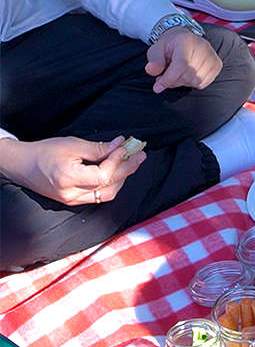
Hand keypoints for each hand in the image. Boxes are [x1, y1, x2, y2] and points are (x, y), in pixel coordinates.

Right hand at [0, 136, 145, 205]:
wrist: (22, 165)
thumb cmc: (45, 152)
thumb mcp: (72, 145)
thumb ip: (98, 148)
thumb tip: (121, 145)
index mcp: (68, 178)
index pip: (104, 175)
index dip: (119, 161)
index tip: (128, 147)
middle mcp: (71, 194)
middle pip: (109, 186)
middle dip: (127, 169)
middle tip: (139, 154)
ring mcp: (72, 200)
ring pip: (107, 194)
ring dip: (121, 178)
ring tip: (130, 161)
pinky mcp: (73, 201)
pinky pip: (99, 195)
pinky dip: (111, 183)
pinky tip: (117, 171)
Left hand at [146, 27, 222, 93]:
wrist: (185, 38)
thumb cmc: (170, 45)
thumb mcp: (156, 49)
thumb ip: (154, 60)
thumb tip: (151, 71)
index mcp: (186, 41)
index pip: (181, 64)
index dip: (169, 79)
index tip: (157, 87)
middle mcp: (203, 47)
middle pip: (188, 75)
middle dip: (173, 81)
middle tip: (163, 78)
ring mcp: (212, 56)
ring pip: (196, 81)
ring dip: (183, 82)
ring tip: (176, 75)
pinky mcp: (217, 64)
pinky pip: (203, 83)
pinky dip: (192, 83)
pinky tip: (187, 75)